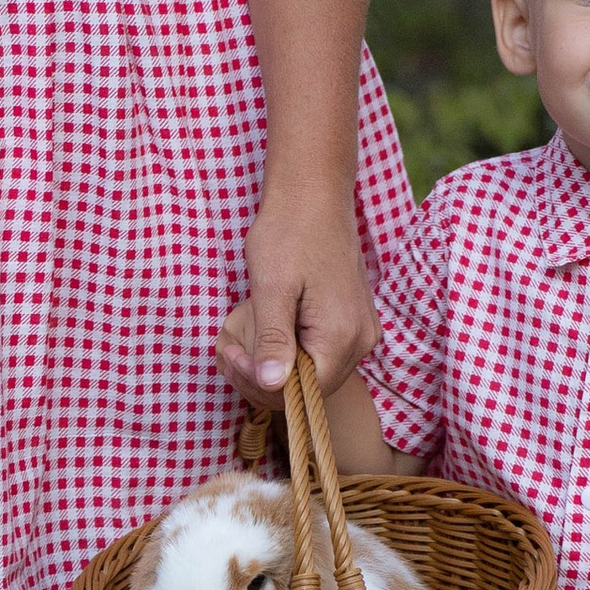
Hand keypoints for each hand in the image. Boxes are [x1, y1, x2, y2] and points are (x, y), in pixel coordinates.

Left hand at [216, 188, 374, 411]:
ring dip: (273, 365)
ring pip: (312, 373)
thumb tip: (272, 386)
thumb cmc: (290, 232)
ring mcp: (360, 331)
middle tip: (227, 349)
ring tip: (239, 340)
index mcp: (342, 337)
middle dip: (262, 377)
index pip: (303, 394)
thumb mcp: (272, 287)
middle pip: (309, 388)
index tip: (230, 354)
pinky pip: (319, 353)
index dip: (261, 385)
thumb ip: (273, 340)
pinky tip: (264, 328)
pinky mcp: (352, 321)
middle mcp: (361, 341)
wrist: (313, 194)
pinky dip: (288, 349)